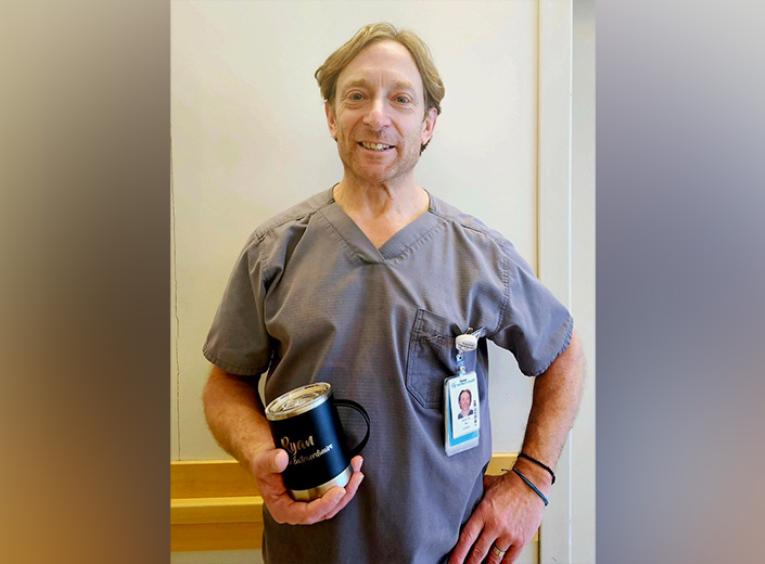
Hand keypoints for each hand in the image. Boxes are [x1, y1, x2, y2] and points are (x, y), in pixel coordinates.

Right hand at [250, 448, 364, 524]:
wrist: (266, 453)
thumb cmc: (263, 462)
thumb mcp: (262, 461)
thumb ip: (269, 461)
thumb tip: (281, 459)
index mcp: (284, 509)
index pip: (308, 515)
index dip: (325, 506)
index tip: (338, 491)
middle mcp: (298, 508)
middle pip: (326, 510)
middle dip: (344, 495)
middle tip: (354, 477)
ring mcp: (308, 500)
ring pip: (333, 502)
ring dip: (348, 488)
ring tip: (357, 471)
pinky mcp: (316, 491)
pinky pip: (333, 491)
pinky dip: (345, 481)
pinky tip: (352, 469)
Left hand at [448, 469, 546, 563]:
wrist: (531, 484)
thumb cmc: (509, 485)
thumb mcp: (485, 487)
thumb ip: (474, 496)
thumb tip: (460, 499)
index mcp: (484, 512)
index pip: (467, 538)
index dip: (458, 553)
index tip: (452, 562)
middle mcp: (496, 525)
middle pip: (478, 552)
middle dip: (469, 563)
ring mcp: (509, 534)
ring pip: (493, 558)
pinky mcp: (521, 540)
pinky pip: (510, 559)